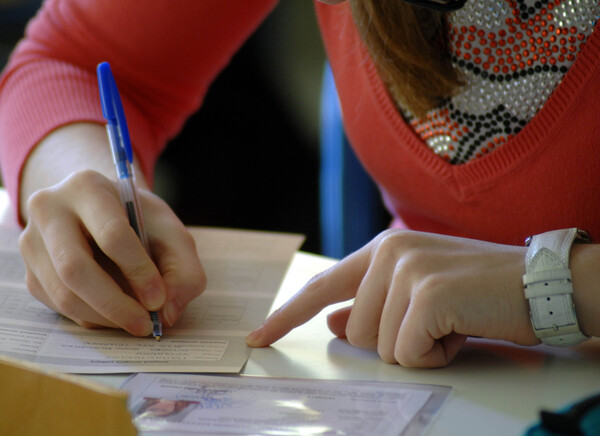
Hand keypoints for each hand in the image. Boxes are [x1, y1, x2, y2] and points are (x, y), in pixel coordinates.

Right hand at [19, 169, 205, 335]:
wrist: (101, 213)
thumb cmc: (139, 221)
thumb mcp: (171, 233)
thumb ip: (183, 269)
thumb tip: (168, 313)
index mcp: (87, 187)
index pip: (111, 234)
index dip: (137, 270)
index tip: (158, 298)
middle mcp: (49, 210)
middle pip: (74, 268)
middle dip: (115, 304)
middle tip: (146, 324)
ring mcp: (32, 242)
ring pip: (63, 293)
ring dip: (105, 317)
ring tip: (136, 322)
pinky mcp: (31, 273)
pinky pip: (58, 307)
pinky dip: (92, 318)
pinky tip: (116, 314)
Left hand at [247, 230, 536, 366]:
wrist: (542, 283)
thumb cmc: (480, 291)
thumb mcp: (419, 294)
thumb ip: (372, 305)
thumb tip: (335, 324)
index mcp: (383, 249)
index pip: (323, 286)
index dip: (288, 315)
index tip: (259, 336)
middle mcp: (389, 252)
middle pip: (354, 333)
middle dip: (394, 342)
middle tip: (439, 322)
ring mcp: (406, 270)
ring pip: (379, 347)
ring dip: (418, 349)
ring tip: (453, 322)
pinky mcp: (427, 294)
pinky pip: (407, 353)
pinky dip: (436, 356)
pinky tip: (462, 330)